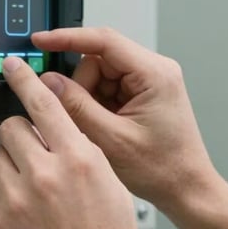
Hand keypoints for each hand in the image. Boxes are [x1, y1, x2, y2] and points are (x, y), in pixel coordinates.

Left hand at [0, 56, 142, 228]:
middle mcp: (45, 173)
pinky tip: (18, 211)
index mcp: (79, 159)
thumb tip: (59, 135)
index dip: (26, 78)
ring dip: (8, 165)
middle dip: (21, 136)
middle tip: (32, 156)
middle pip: (11, 127)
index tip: (13, 66)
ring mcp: (16, 199)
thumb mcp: (111, 187)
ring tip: (28, 189)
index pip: (45, 102)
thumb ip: (82, 154)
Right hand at [31, 27, 224, 212]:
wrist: (186, 189)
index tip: (40, 41)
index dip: (66, 39)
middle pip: (97, 60)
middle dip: (81, 87)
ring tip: (101, 130)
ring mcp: (149, 82)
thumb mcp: (111, 140)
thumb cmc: (164, 169)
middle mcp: (154, 71)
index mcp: (154, 74)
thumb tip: (48, 83)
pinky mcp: (142, 94)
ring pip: (98, 75)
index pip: (103, 41)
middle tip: (82, 118)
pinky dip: (97, 107)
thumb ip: (76, 107)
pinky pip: (106, 89)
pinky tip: (105, 128)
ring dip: (89, 100)